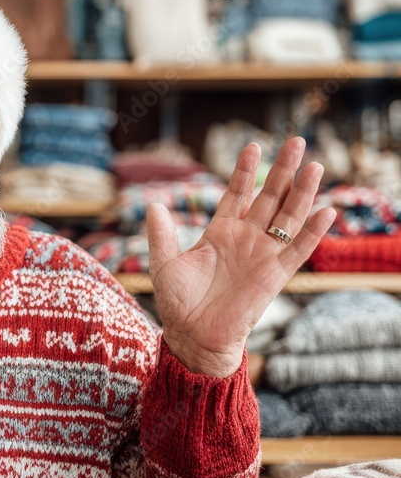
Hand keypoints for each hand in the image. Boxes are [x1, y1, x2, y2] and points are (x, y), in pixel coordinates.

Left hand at [147, 136, 335, 375]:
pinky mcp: (275, 275)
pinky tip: (325, 210)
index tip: (252, 147)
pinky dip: (312, 232)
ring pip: (288, 217)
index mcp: (220, 233)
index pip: (237, 194)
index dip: (245, 172)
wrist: (193, 336)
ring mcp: (262, 255)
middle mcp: (245, 239)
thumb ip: (161, 234)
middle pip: (269, 198)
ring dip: (302, 193)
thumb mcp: (164, 263)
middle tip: (296, 141)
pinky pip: (298, 250)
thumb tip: (153, 206)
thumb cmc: (178, 303)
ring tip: (314, 166)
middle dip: (282, 170)